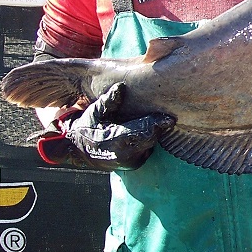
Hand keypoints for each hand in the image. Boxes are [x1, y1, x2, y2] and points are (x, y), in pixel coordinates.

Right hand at [37, 82, 174, 170]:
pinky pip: (148, 148)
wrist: (80, 151)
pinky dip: (150, 139)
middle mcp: (125, 155)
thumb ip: (109, 102)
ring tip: (160, 120)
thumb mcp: (95, 112)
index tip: (170, 118)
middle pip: (151, 138)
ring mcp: (131, 162)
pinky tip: (151, 129)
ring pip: (151, 144)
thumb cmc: (88, 128)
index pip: (142, 132)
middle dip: (159, 127)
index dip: (156, 124)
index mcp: (115, 141)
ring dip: (155, 133)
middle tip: (169, 116)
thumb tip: (121, 87)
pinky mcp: (135, 164)